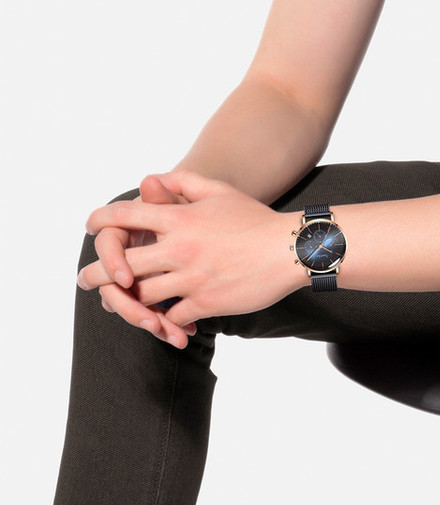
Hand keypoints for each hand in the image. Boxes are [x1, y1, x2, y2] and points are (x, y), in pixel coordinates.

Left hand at [79, 169, 303, 346]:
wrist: (289, 249)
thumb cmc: (255, 218)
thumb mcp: (220, 192)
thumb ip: (184, 183)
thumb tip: (152, 180)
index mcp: (180, 219)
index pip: (125, 216)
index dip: (100, 220)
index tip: (90, 226)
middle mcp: (180, 248)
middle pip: (120, 265)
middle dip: (96, 274)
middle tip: (86, 280)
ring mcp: (191, 277)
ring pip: (141, 296)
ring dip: (126, 302)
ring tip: (115, 304)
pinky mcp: (206, 302)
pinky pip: (171, 317)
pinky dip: (165, 322)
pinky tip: (165, 324)